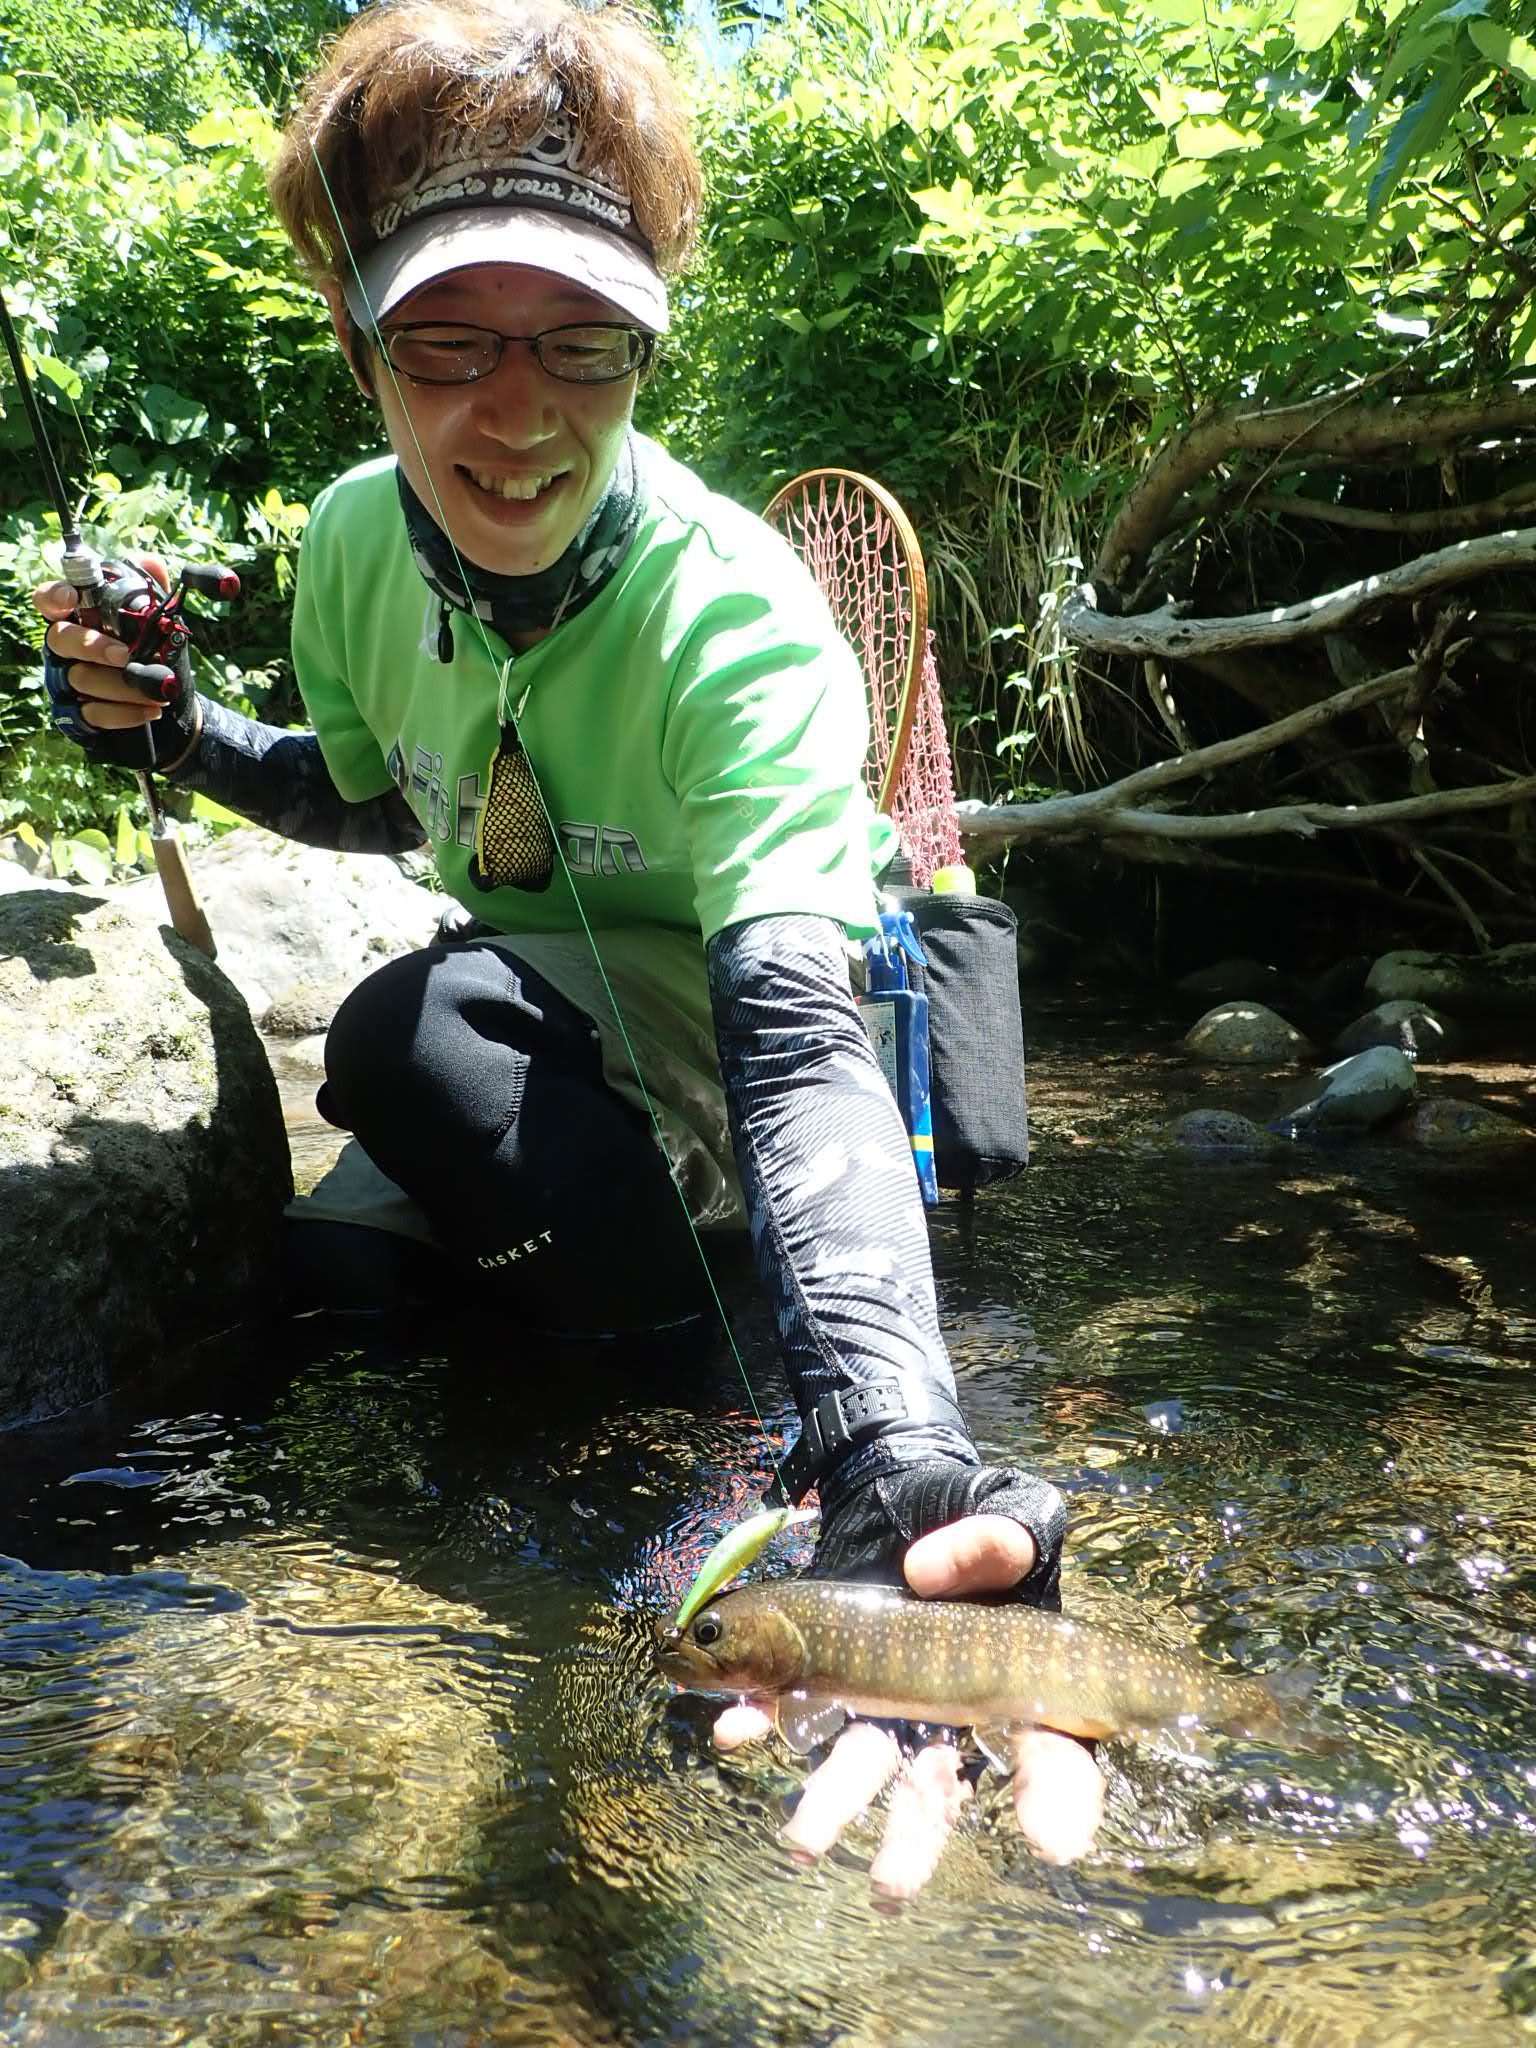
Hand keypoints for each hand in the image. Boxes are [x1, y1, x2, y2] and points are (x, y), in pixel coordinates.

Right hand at [34, 557, 198, 769]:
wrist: (170, 701)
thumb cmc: (154, 652)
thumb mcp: (160, 620)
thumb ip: (153, 590)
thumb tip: (151, 560)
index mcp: (78, 618)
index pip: (49, 600)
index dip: (54, 597)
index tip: (72, 598)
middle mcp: (64, 649)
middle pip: (59, 640)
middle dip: (92, 646)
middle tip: (124, 655)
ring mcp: (65, 682)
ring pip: (81, 679)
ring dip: (123, 685)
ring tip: (157, 689)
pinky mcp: (76, 715)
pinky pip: (92, 713)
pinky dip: (124, 713)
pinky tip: (150, 710)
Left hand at [712, 1515, 1106, 1899]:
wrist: (902, 1493)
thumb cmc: (974, 1515)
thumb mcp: (1010, 1511)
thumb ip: (992, 1540)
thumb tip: (926, 1572)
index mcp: (1014, 1689)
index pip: (1054, 1757)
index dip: (1058, 1801)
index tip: (1050, 1841)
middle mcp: (944, 1709)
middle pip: (937, 1786)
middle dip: (912, 1841)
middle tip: (890, 1886)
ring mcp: (878, 1695)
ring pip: (857, 1760)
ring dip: (827, 1801)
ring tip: (800, 1841)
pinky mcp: (820, 1666)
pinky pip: (787, 1703)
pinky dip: (758, 1719)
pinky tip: (736, 1729)